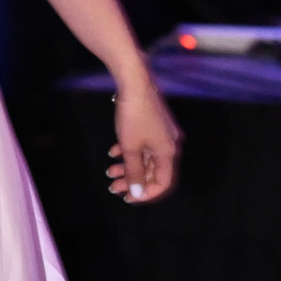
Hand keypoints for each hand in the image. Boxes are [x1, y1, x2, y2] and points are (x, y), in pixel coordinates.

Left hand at [107, 72, 180, 203]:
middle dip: (133, 181)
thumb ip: (134, 172)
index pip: (163, 183)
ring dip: (129, 167)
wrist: (135, 82)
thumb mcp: (130, 147)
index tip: (128, 198)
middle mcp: (169, 144)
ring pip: (146, 158)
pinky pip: (143, 145)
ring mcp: (162, 133)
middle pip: (153, 171)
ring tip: (110, 171)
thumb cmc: (133, 116)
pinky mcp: (153, 124)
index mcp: (168, 153)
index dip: (147, 194)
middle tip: (113, 187)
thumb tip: (138, 193)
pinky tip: (113, 152)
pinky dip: (129, 152)